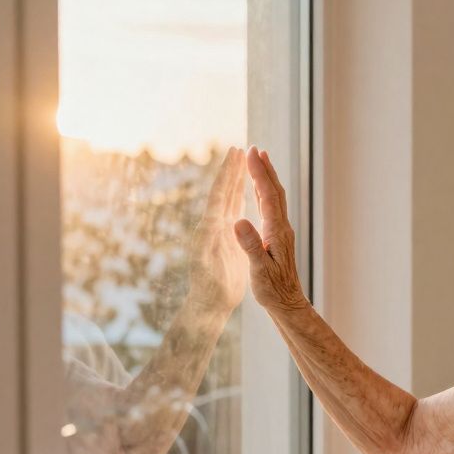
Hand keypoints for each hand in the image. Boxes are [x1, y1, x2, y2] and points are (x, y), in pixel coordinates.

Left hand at [187, 147, 248, 314]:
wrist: (209, 305)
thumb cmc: (212, 290)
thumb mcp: (211, 268)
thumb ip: (213, 245)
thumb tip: (222, 224)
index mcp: (210, 229)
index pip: (220, 195)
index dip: (228, 174)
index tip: (234, 154)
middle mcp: (212, 226)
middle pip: (223, 192)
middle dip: (231, 171)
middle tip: (238, 149)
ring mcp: (219, 232)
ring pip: (229, 200)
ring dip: (236, 181)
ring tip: (242, 163)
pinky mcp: (226, 239)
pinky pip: (234, 212)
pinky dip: (239, 198)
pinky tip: (244, 191)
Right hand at [233, 146, 308, 311]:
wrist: (288, 304)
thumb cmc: (272, 290)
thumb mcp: (258, 269)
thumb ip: (250, 245)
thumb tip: (238, 221)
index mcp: (276, 231)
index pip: (268, 195)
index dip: (259, 173)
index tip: (250, 153)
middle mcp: (282, 228)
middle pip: (275, 191)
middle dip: (265, 169)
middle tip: (255, 149)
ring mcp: (282, 232)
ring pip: (275, 198)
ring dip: (267, 178)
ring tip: (260, 162)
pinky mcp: (279, 238)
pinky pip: (272, 209)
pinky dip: (266, 194)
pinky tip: (261, 191)